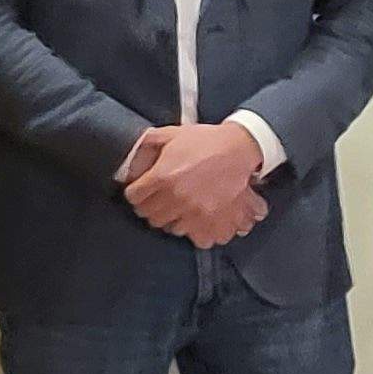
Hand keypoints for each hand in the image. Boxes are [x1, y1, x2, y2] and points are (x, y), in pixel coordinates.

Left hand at [122, 121, 264, 247]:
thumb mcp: (172, 134)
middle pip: (150, 215)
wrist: (240, 148)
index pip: (134, 197)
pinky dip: (198, 233)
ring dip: (173, 219)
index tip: (142, 191)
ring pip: (171, 229)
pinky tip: (198, 221)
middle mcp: (177, 198)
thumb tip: (132, 158)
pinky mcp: (214, 221)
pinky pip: (199, 240)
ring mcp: (196, 212)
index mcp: (163, 176)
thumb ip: (148, 143)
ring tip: (180, 209)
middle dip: (153, 207)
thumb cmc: (208, 141)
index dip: (137, 192)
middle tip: (161, 199)